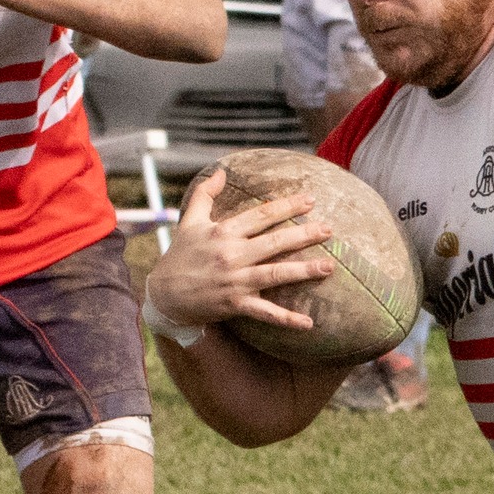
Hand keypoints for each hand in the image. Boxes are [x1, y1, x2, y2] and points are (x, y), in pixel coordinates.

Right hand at [146, 167, 333, 330]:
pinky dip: (286, 319)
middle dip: (304, 235)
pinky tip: (308, 323)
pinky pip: (265, 312)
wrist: (163, 294)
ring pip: (275, 274)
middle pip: (274, 242)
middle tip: (330, 229)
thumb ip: (205, 194)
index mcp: (223, 231)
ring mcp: (235, 280)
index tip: (311, 200)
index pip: (261, 215)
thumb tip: (221, 170)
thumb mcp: (189, 221)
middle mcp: (231, 254)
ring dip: (303, 271)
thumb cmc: (179, 255)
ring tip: (328, 266)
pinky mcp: (235, 304)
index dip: (287, 206)